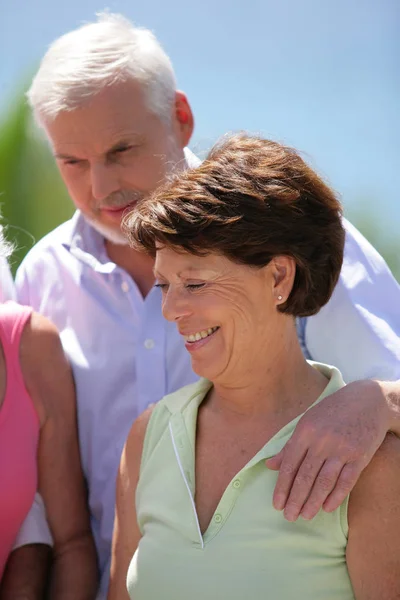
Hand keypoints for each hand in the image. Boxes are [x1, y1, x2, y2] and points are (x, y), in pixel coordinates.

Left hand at [266, 379, 388, 521]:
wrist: (368, 401)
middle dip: (296, 499)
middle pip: (306, 476)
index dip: (282, 486)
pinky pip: (346, 481)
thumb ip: (290, 445)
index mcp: (306, 431)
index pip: (290, 464)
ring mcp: (342, 449)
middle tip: (289, 517)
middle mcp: (322, 441)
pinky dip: (336, 496)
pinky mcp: (360, 456)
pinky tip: (326, 507)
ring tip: (305, 516)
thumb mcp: (308, 421)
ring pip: (324, 481)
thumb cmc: (333, 411)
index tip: (277, 504)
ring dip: (313, 501)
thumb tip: (270, 465)